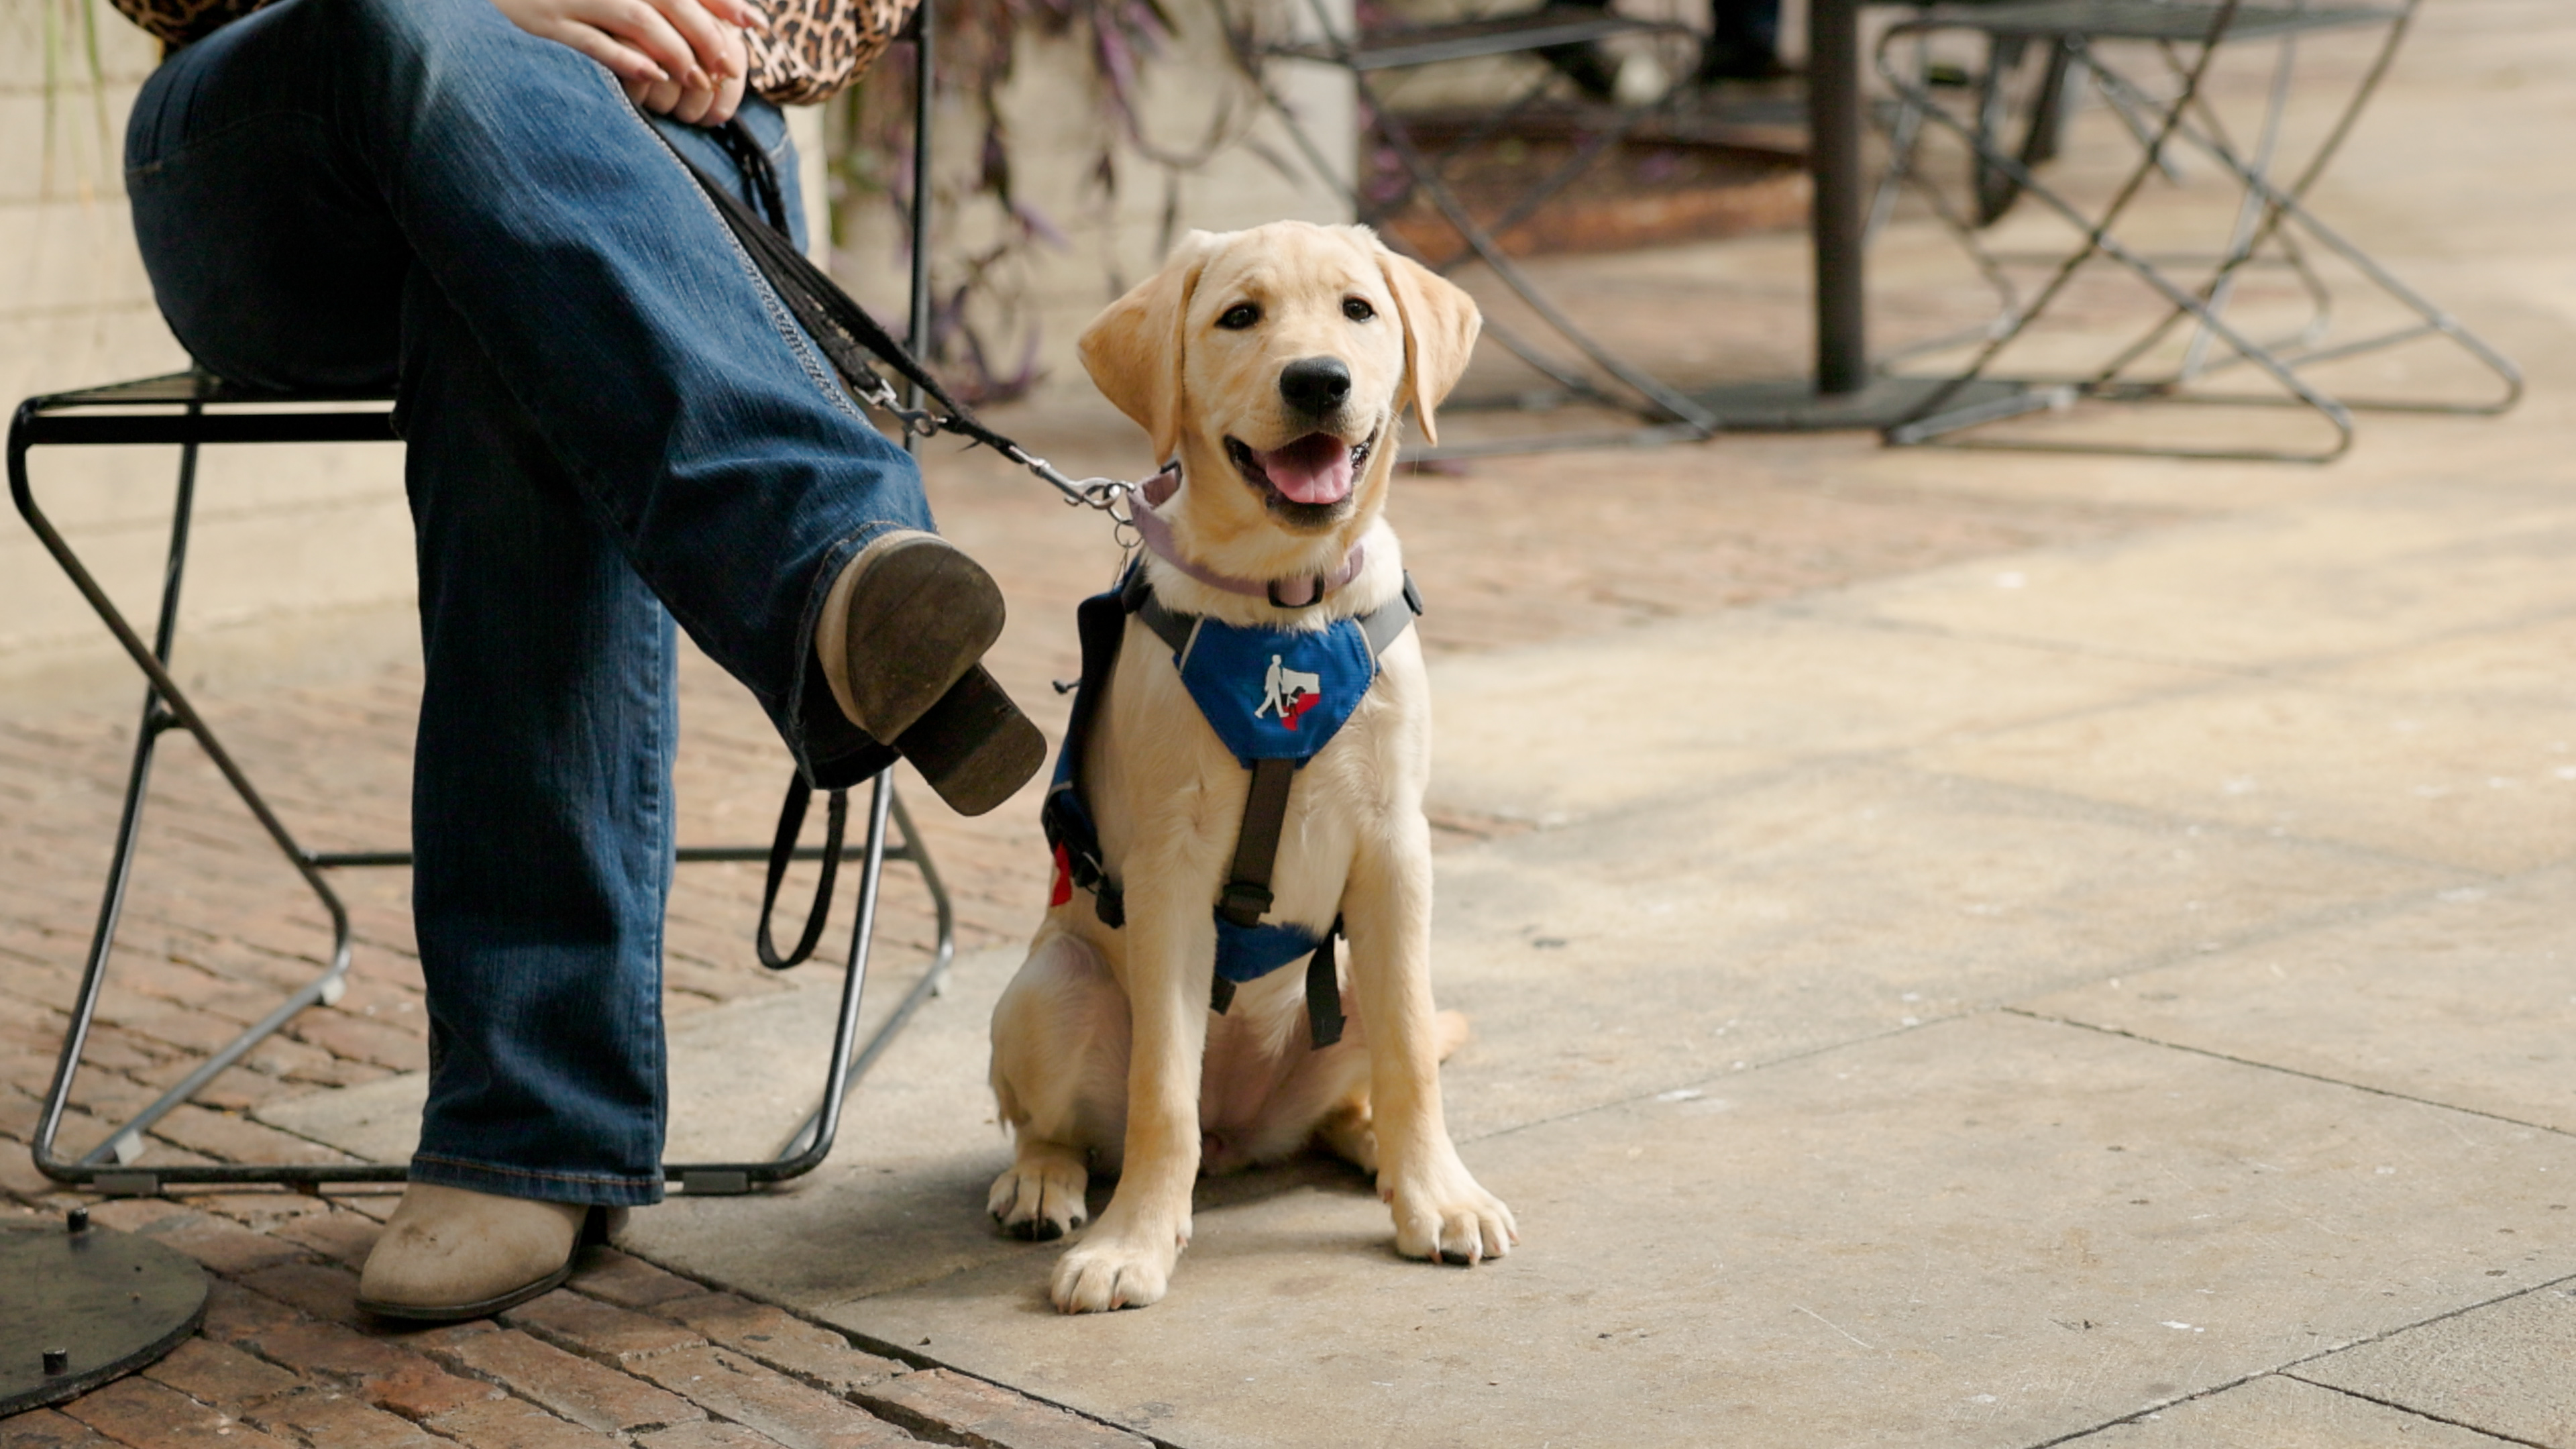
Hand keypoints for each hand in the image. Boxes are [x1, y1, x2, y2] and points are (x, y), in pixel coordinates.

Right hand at [489, 0, 763, 123]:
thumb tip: (716, 19)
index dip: (723, 1)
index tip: (755, 24)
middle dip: (704, 32)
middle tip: (729, 65)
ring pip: (636, 19)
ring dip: (673, 48)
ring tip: (698, 76)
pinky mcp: (548, 21)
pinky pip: (592, 42)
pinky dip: (625, 57)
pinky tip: (653, 73)